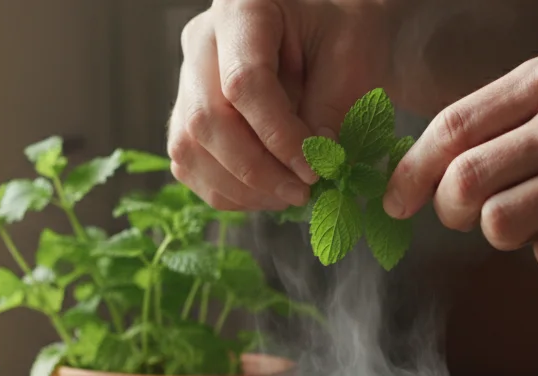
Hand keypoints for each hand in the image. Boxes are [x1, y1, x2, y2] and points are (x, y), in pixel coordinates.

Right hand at [168, 0, 397, 210]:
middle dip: (256, 170)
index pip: (244, 82)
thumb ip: (330, 108)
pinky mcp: (186, 115)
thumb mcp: (351, 59)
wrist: (324, 34)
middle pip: (205, 119)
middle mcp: (202, 42)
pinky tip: (267, 193)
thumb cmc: (339, 36)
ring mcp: (187, 80)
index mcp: (243, 10)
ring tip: (288, 195)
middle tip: (301, 191)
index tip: (314, 168)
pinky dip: (227, 192)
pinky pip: (189, 165)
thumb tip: (309, 166)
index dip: (278, 136)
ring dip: (240, 188)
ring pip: (189, 148)